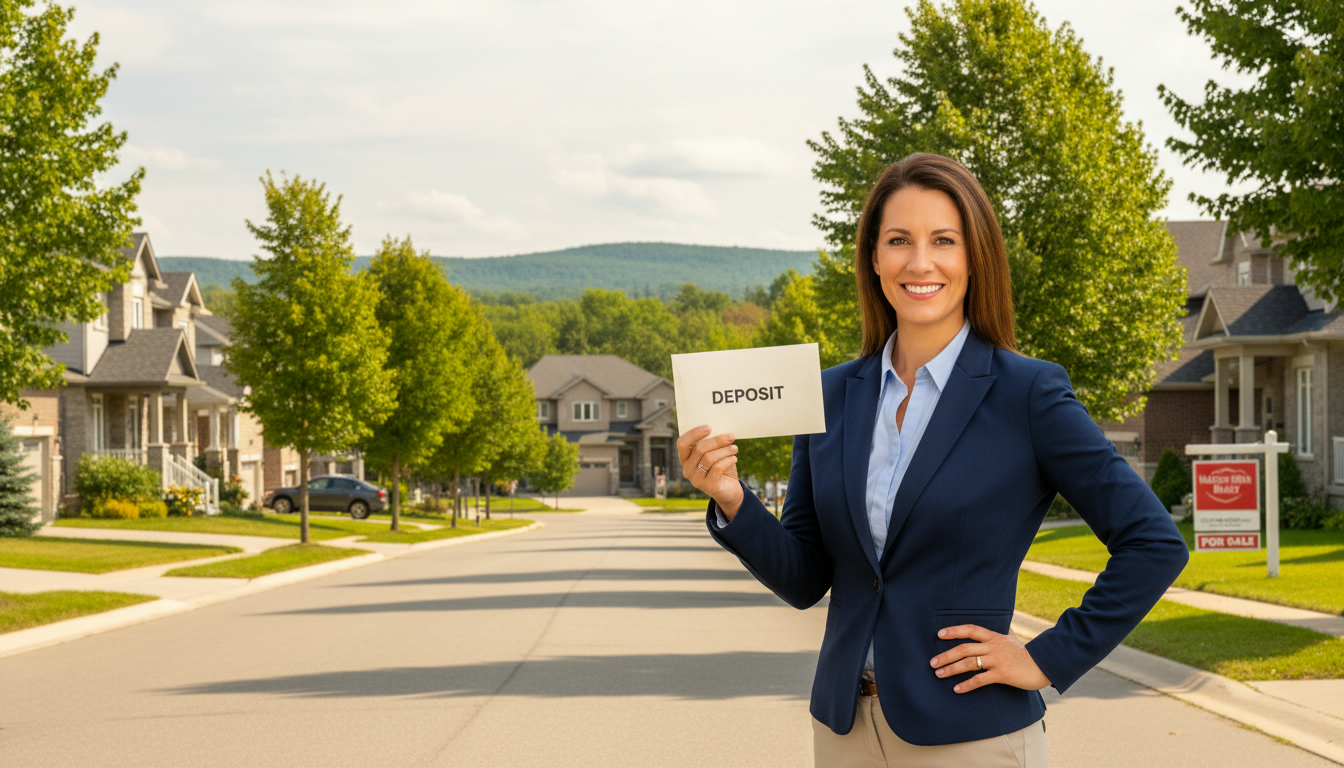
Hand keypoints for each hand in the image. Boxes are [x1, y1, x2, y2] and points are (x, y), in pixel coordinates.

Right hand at [677, 425, 743, 518]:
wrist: (730, 490)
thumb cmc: (722, 467)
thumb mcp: (715, 453)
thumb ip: (712, 444)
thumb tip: (720, 428)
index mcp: (685, 458)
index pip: (682, 443)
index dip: (694, 434)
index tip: (709, 427)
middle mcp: (687, 469)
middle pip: (699, 449)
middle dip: (716, 441)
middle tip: (731, 436)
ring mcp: (696, 480)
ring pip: (709, 458)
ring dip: (724, 450)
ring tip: (735, 448)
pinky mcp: (707, 487)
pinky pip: (717, 468)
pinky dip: (727, 461)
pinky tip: (734, 458)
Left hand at [929, 624, 1050, 693]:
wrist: (1042, 666)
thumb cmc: (1025, 653)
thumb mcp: (1013, 638)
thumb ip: (1005, 629)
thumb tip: (1004, 620)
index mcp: (994, 636)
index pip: (970, 629)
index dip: (954, 631)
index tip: (939, 634)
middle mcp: (993, 646)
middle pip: (964, 648)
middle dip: (946, 655)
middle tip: (932, 662)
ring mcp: (997, 660)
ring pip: (969, 663)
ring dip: (951, 669)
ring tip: (939, 674)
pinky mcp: (1002, 674)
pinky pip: (980, 679)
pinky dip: (967, 685)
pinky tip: (957, 689)